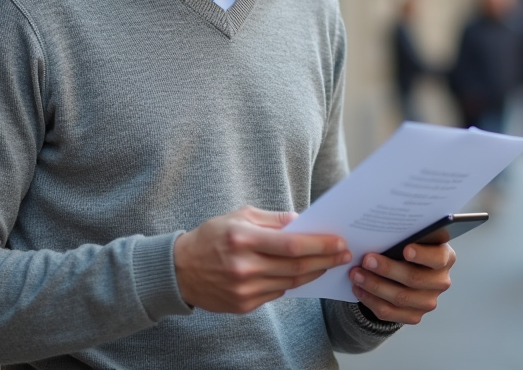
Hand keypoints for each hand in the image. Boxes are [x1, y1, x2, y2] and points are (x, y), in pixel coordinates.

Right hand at [173, 206, 350, 313]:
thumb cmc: (211, 237)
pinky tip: (305, 274)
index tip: (338, 241)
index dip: (319, 244)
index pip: (290, 245)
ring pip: (290, 283)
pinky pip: (277, 294)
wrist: (179, 270)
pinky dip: (294, 283)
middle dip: (325, 260)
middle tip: (343, 254)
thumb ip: (272, 220)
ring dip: (314, 273)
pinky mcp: (243, 305)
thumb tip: (301, 222)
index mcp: (242, 239)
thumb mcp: (238, 216)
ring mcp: (243, 290)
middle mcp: (243, 267)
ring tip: (329, 264)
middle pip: (295, 267)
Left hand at [348, 242, 454, 324]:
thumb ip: (405, 236)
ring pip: (399, 298)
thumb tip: (382, 233)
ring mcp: (428, 301)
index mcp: (444, 258)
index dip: (423, 255)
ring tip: (356, 274)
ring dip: (374, 286)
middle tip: (366, 260)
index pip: (438, 258)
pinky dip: (370, 300)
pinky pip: (389, 312)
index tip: (405, 250)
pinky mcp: (414, 315)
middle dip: (387, 269)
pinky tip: (358, 289)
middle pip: (414, 279)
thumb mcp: (413, 239)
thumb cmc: (408, 248)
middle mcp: (440, 281)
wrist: (409, 270)